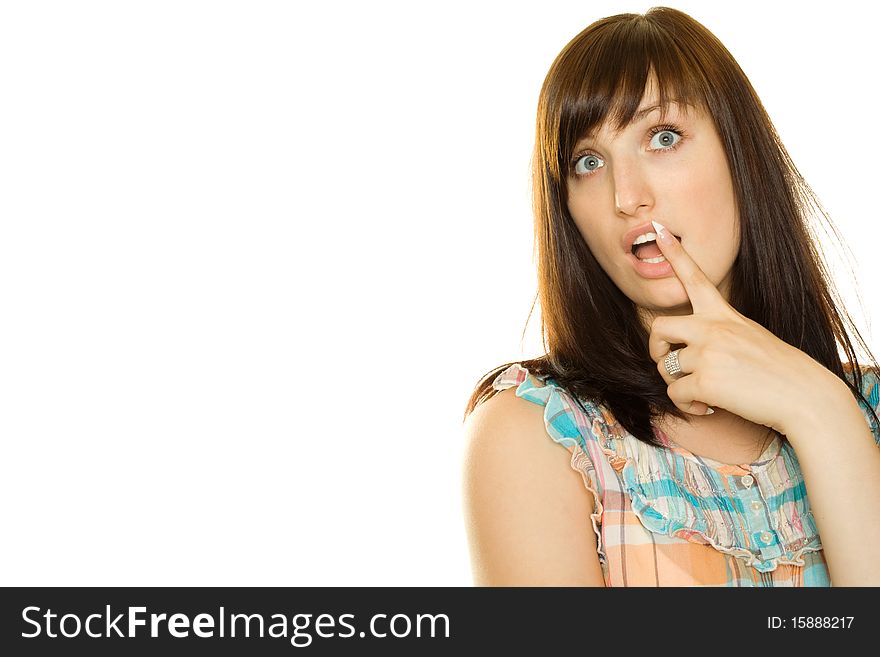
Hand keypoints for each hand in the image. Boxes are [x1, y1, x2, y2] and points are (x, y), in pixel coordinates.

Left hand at [646, 220, 833, 434]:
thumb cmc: (778, 370)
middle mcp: (712, 329)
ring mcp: (707, 353)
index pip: (695, 278)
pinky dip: (687, 405)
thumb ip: (719, 334)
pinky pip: (675, 394)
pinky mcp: (705, 381)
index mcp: (724, 315)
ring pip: (665, 368)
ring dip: (676, 385)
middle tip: (667, 361)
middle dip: (655, 348)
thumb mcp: (749, 336)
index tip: (659, 231)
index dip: (675, 255)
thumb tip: (686, 352)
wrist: (804, 396)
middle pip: (659, 327)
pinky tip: (706, 407)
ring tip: (701, 393)